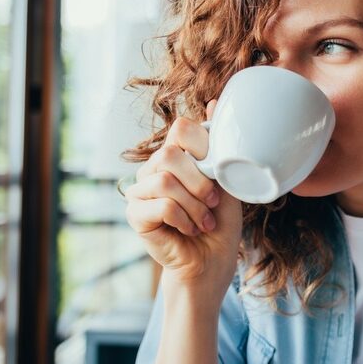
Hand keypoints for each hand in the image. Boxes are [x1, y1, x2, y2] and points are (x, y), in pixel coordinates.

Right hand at [124, 100, 242, 298]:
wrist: (212, 261)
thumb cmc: (221, 222)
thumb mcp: (227, 179)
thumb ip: (218, 146)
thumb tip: (214, 102)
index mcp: (176, 156)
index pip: (181, 128)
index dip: (203, 147)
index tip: (217, 173)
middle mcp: (153, 168)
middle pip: (170, 154)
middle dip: (200, 182)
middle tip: (213, 203)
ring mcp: (140, 190)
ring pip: (165, 180)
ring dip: (194, 205)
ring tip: (204, 221)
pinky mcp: (135, 214)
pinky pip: (159, 204)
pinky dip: (184, 218)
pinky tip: (190, 230)